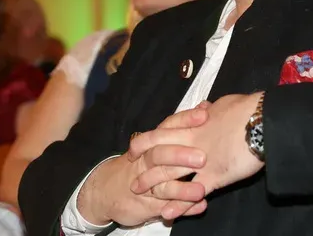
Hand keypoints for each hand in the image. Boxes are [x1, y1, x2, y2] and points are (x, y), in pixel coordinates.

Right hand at [78, 105, 210, 226]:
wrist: (106, 191)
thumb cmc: (142, 161)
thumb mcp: (157, 142)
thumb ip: (181, 127)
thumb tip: (207, 105)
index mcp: (153, 142)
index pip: (167, 127)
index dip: (185, 120)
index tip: (204, 115)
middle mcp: (147, 161)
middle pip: (160, 155)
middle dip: (180, 155)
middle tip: (202, 158)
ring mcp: (146, 184)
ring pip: (163, 185)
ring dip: (182, 188)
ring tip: (201, 190)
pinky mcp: (147, 205)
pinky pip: (165, 207)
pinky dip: (182, 207)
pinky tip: (199, 206)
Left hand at [129, 93, 264, 220]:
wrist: (260, 121)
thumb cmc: (245, 109)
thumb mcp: (223, 105)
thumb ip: (211, 111)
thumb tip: (206, 109)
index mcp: (193, 123)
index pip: (163, 131)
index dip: (146, 139)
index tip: (135, 146)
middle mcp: (191, 142)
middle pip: (158, 153)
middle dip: (143, 163)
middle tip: (131, 172)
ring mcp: (200, 161)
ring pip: (169, 173)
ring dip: (152, 184)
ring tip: (137, 192)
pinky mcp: (214, 177)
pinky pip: (192, 193)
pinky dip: (179, 205)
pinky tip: (167, 214)